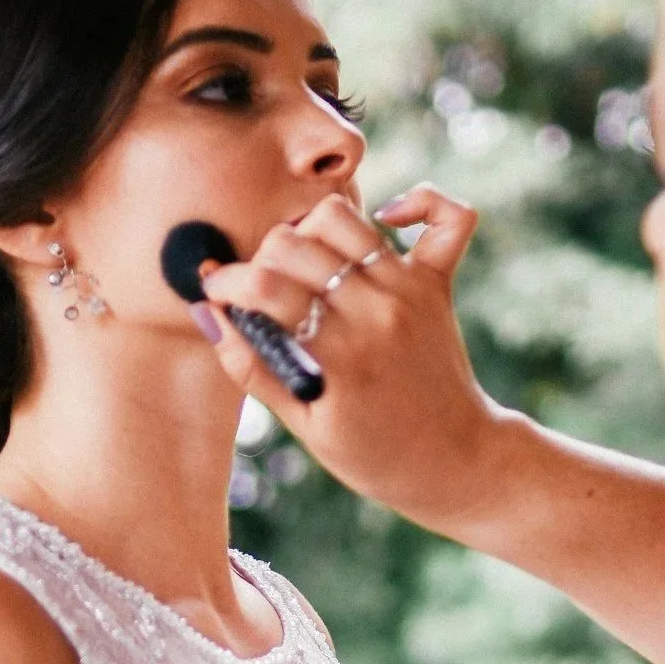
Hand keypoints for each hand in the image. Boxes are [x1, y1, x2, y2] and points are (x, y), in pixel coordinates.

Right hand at [197, 187, 512, 536]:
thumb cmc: (374, 454)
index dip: (226, 283)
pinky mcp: (437, 283)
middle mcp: (377, 312)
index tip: (214, 291)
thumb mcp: (305, 426)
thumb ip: (254, 370)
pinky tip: (387, 218)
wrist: (455, 461)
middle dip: (260, 258)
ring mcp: (410, 291)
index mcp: (340, 356)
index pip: (265, 288)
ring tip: (301, 262)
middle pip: (294, 243)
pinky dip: (418, 202)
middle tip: (257, 288)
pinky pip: (446, 218)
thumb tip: (209, 316)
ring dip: (309, 229)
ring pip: (343, 218)